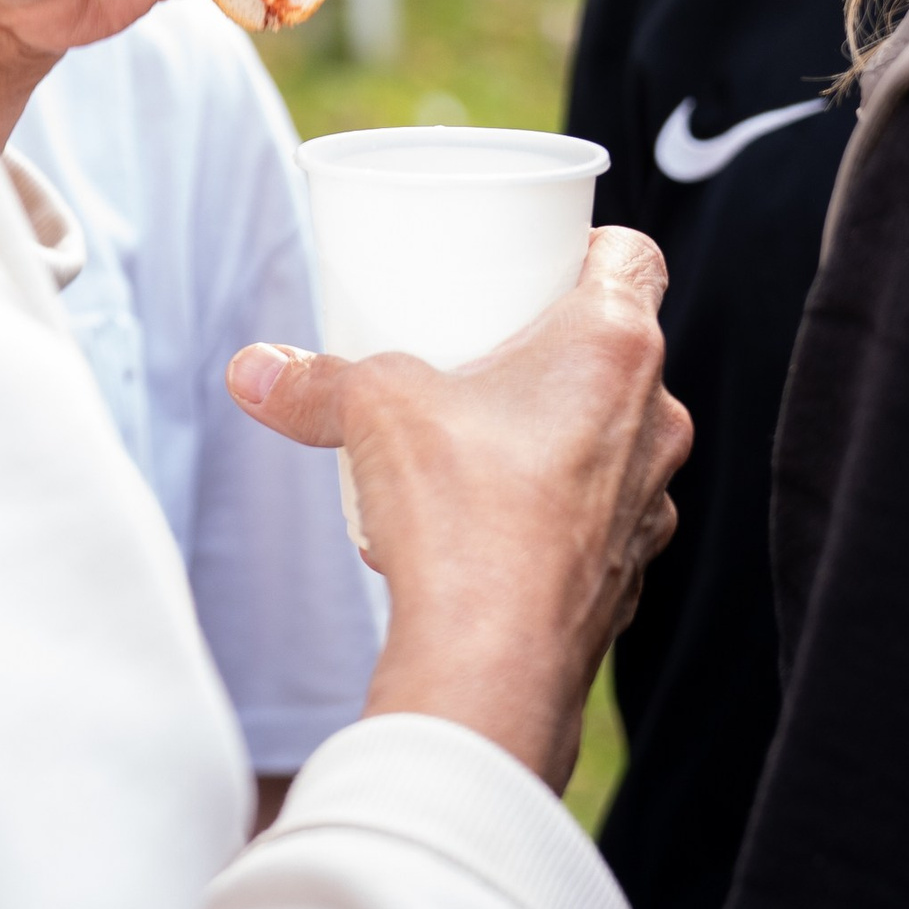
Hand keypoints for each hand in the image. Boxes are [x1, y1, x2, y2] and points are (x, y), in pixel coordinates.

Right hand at [226, 229, 687, 791]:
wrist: (491, 661)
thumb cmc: (459, 512)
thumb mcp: (372, 411)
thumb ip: (312, 381)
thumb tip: (253, 371)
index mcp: (615, 348)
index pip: (637, 258)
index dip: (592, 247)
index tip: (539, 261)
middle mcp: (656, 418)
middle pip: (621, 350)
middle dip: (555, 346)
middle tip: (487, 350)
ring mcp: (653, 501)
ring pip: (613, 437)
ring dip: (556, 432)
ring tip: (480, 443)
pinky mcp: (630, 570)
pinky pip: (598, 516)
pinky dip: (553, 510)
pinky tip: (488, 524)